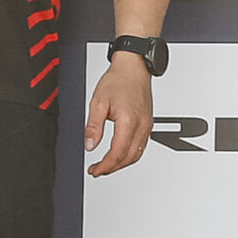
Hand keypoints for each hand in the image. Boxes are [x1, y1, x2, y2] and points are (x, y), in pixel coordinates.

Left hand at [83, 51, 155, 177]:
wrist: (134, 67)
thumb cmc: (118, 80)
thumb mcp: (98, 102)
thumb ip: (93, 127)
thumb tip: (89, 145)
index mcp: (128, 121)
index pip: (117, 153)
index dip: (105, 166)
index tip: (94, 170)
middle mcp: (141, 125)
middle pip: (129, 158)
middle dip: (112, 168)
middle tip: (98, 170)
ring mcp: (147, 125)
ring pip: (137, 154)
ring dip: (121, 163)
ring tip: (106, 165)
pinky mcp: (148, 123)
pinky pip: (141, 145)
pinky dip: (130, 154)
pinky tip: (119, 153)